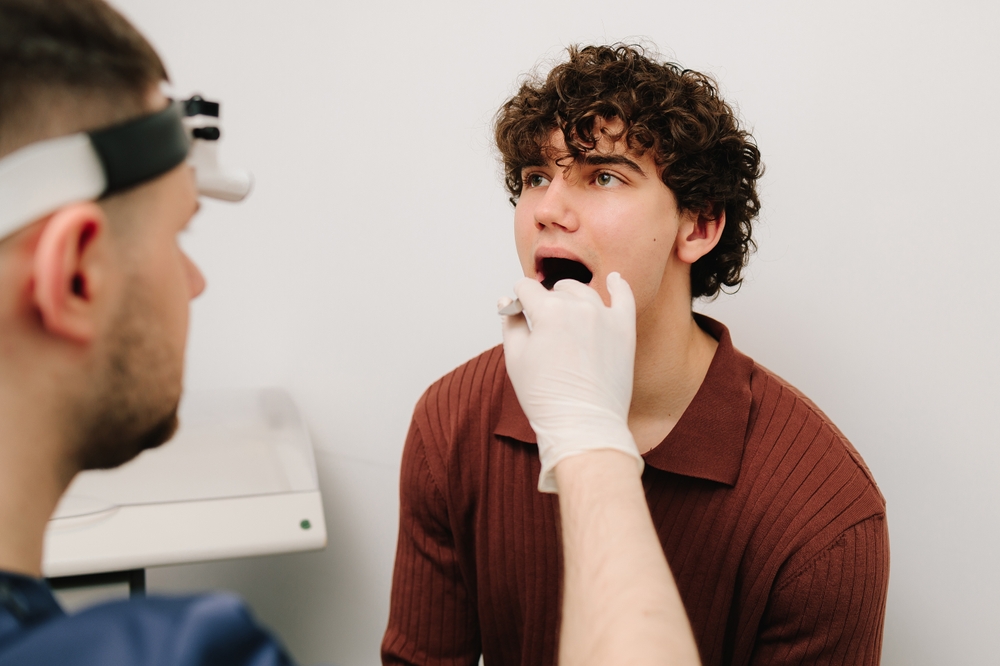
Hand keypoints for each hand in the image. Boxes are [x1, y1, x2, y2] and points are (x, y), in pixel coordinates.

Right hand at [499, 273, 642, 492]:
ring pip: (584, 292)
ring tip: (568, 319)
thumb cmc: (547, 397)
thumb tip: (508, 301)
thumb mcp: (515, 358)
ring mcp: (605, 316)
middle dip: (546, 301)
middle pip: (556, 289)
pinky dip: (619, 285)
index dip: (518, 299)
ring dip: (572, 299)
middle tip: (544, 330)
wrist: (583, 425)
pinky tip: (616, 279)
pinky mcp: (625, 330)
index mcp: (548, 310)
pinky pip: (625, 297)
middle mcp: (579, 306)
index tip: (518, 310)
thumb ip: (510, 322)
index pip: (526, 288)